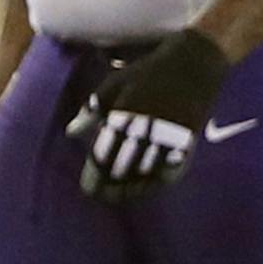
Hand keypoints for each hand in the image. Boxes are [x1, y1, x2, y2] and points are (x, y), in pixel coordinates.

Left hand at [65, 29, 229, 201]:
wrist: (192, 67)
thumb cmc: (146, 74)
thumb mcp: (113, 85)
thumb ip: (91, 111)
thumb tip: (70, 133)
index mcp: (123, 114)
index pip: (104, 156)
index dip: (95, 176)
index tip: (88, 188)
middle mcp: (146, 129)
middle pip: (124, 170)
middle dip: (110, 186)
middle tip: (100, 196)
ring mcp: (169, 137)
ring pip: (146, 175)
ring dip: (131, 189)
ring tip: (118, 196)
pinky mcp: (188, 143)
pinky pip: (170, 172)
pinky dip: (155, 184)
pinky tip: (144, 189)